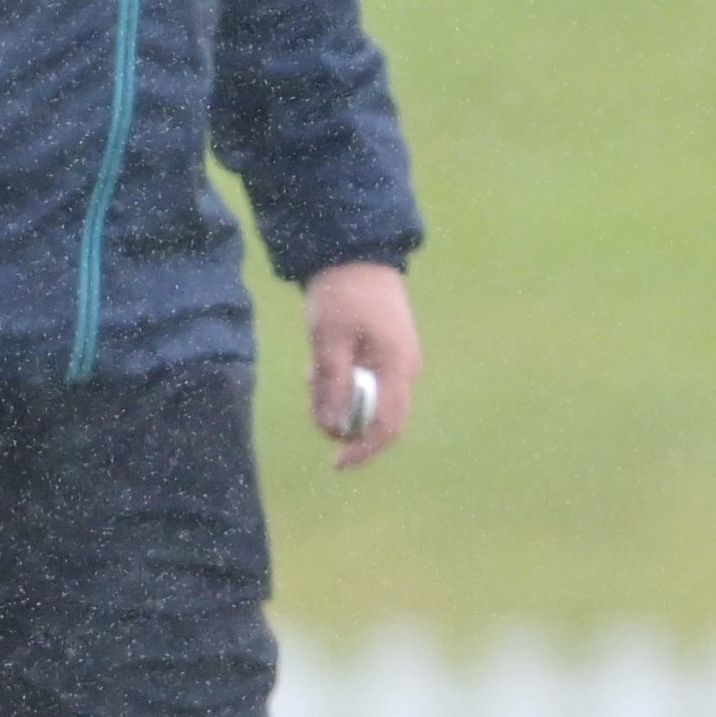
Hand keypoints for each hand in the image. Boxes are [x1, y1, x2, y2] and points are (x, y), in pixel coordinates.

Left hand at [305, 260, 418, 469]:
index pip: (388, 427)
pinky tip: (324, 361)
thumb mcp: (328, 340)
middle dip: (340, 418)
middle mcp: (405, 370)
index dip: (363, 451)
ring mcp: (398, 361)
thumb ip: (332, 386)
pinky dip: (342, 383)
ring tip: (313, 368)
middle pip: (376, 418)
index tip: (335, 464)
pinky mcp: (386, 353)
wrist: (355, 252)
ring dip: (336, 398)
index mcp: (397, 367)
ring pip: (367, 402)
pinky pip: (366, 384)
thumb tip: (333, 429)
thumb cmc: (341, 294)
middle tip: (310, 392)